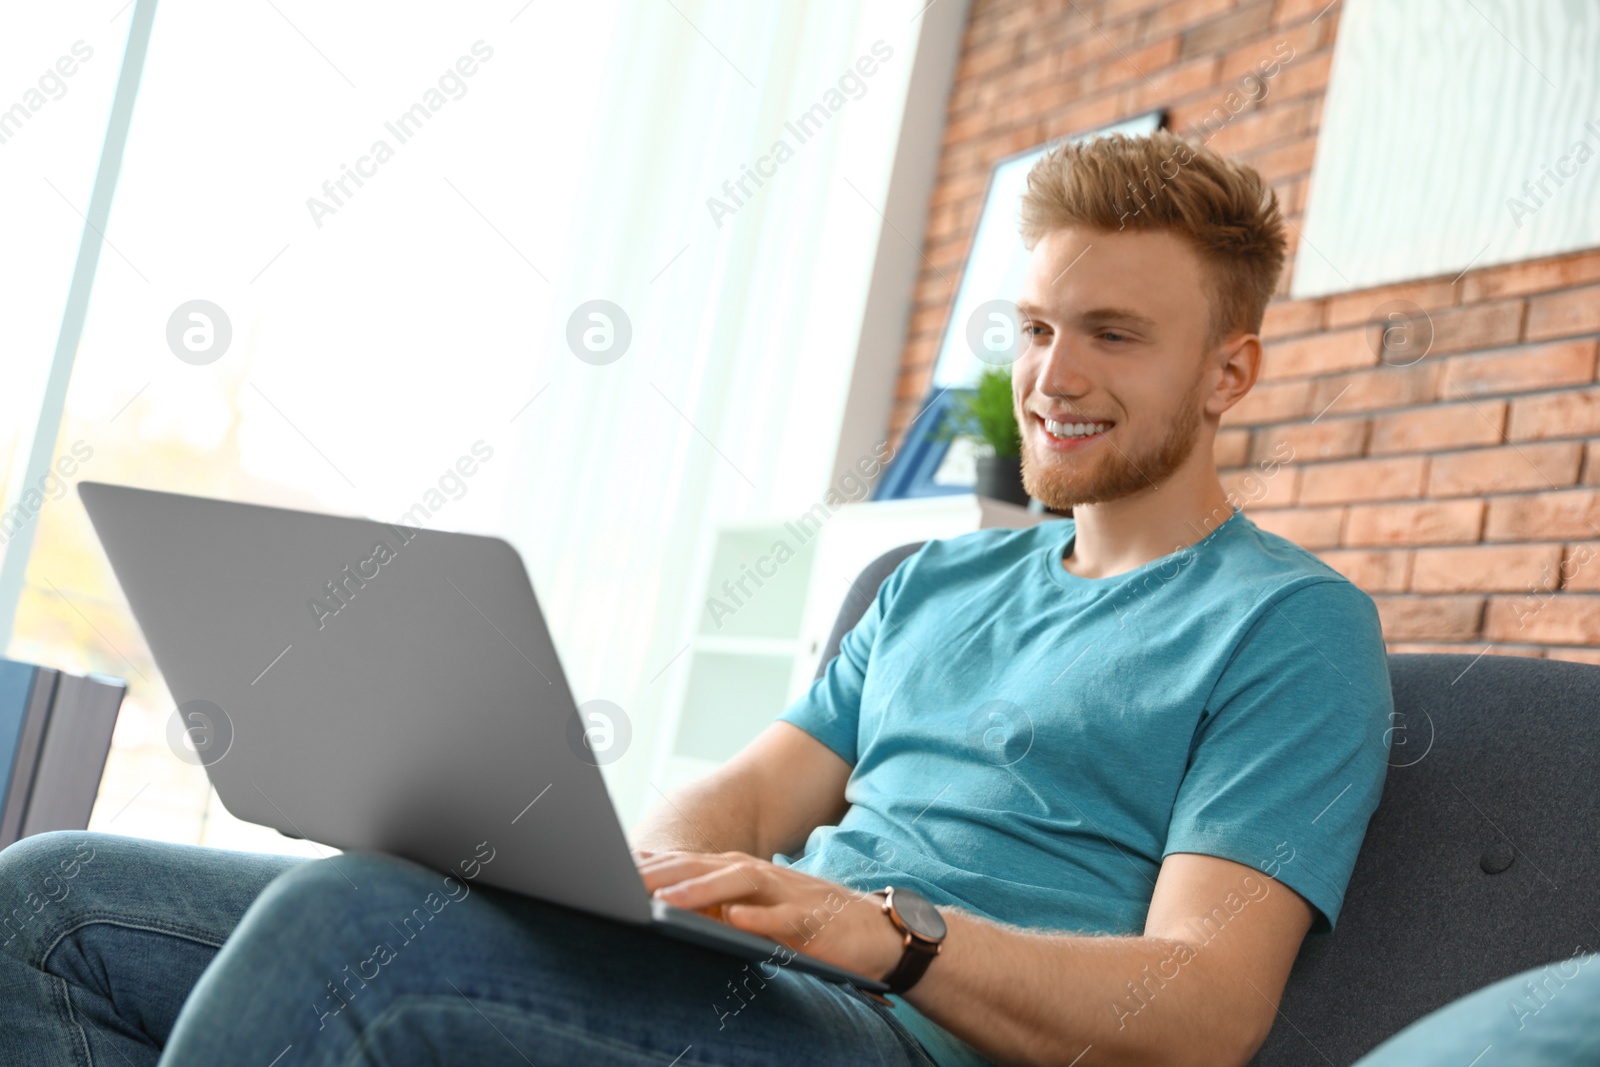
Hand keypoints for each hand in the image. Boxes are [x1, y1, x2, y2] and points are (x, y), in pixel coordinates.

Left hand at [635, 849, 904, 981]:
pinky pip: (781, 917)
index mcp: (741, 873)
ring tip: (666, 901)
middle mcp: (759, 876)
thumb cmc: (808, 921)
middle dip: (663, 873)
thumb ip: (718, 906)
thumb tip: (669, 907)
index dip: (652, 865)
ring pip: (738, 884)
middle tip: (623, 882)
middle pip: (704, 866)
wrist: (876, 930)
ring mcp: (785, 893)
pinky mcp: (811, 918)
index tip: (612, 869)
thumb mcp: (756, 910)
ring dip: (701, 890)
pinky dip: (757, 919)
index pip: (689, 863)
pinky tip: (733, 922)